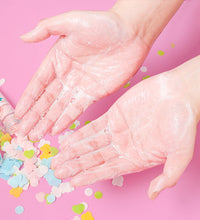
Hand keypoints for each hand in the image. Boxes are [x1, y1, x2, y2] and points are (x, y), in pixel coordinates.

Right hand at [15, 0, 183, 139]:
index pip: (38, 84)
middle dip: (34, 116)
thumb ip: (46, 28)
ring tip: (36, 135)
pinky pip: (78, 108)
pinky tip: (56, 129)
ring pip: (60, 107)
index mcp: (57, 59)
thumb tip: (23, 37)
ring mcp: (80, 86)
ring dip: (47, 122)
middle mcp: (66, 75)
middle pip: (46, 100)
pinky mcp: (95, 93)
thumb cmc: (103, 24)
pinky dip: (66, 119)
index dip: (28, 99)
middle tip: (24, 132)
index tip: (18, 114)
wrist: (131, 34)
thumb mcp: (72, 21)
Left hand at [51, 56, 199, 198]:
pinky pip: (93, 126)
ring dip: (74, 151)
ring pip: (91, 143)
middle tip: (57, 171)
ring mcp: (117, 130)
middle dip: (75, 165)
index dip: (89, 176)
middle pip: (95, 159)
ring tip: (58, 158)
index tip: (72, 182)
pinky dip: (80, 133)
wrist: (180, 93)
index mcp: (136, 157)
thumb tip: (154, 195)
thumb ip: (168, 175)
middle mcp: (124, 146)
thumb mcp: (180, 152)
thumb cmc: (183, 122)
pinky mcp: (114, 114)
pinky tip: (68, 140)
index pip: (108, 170)